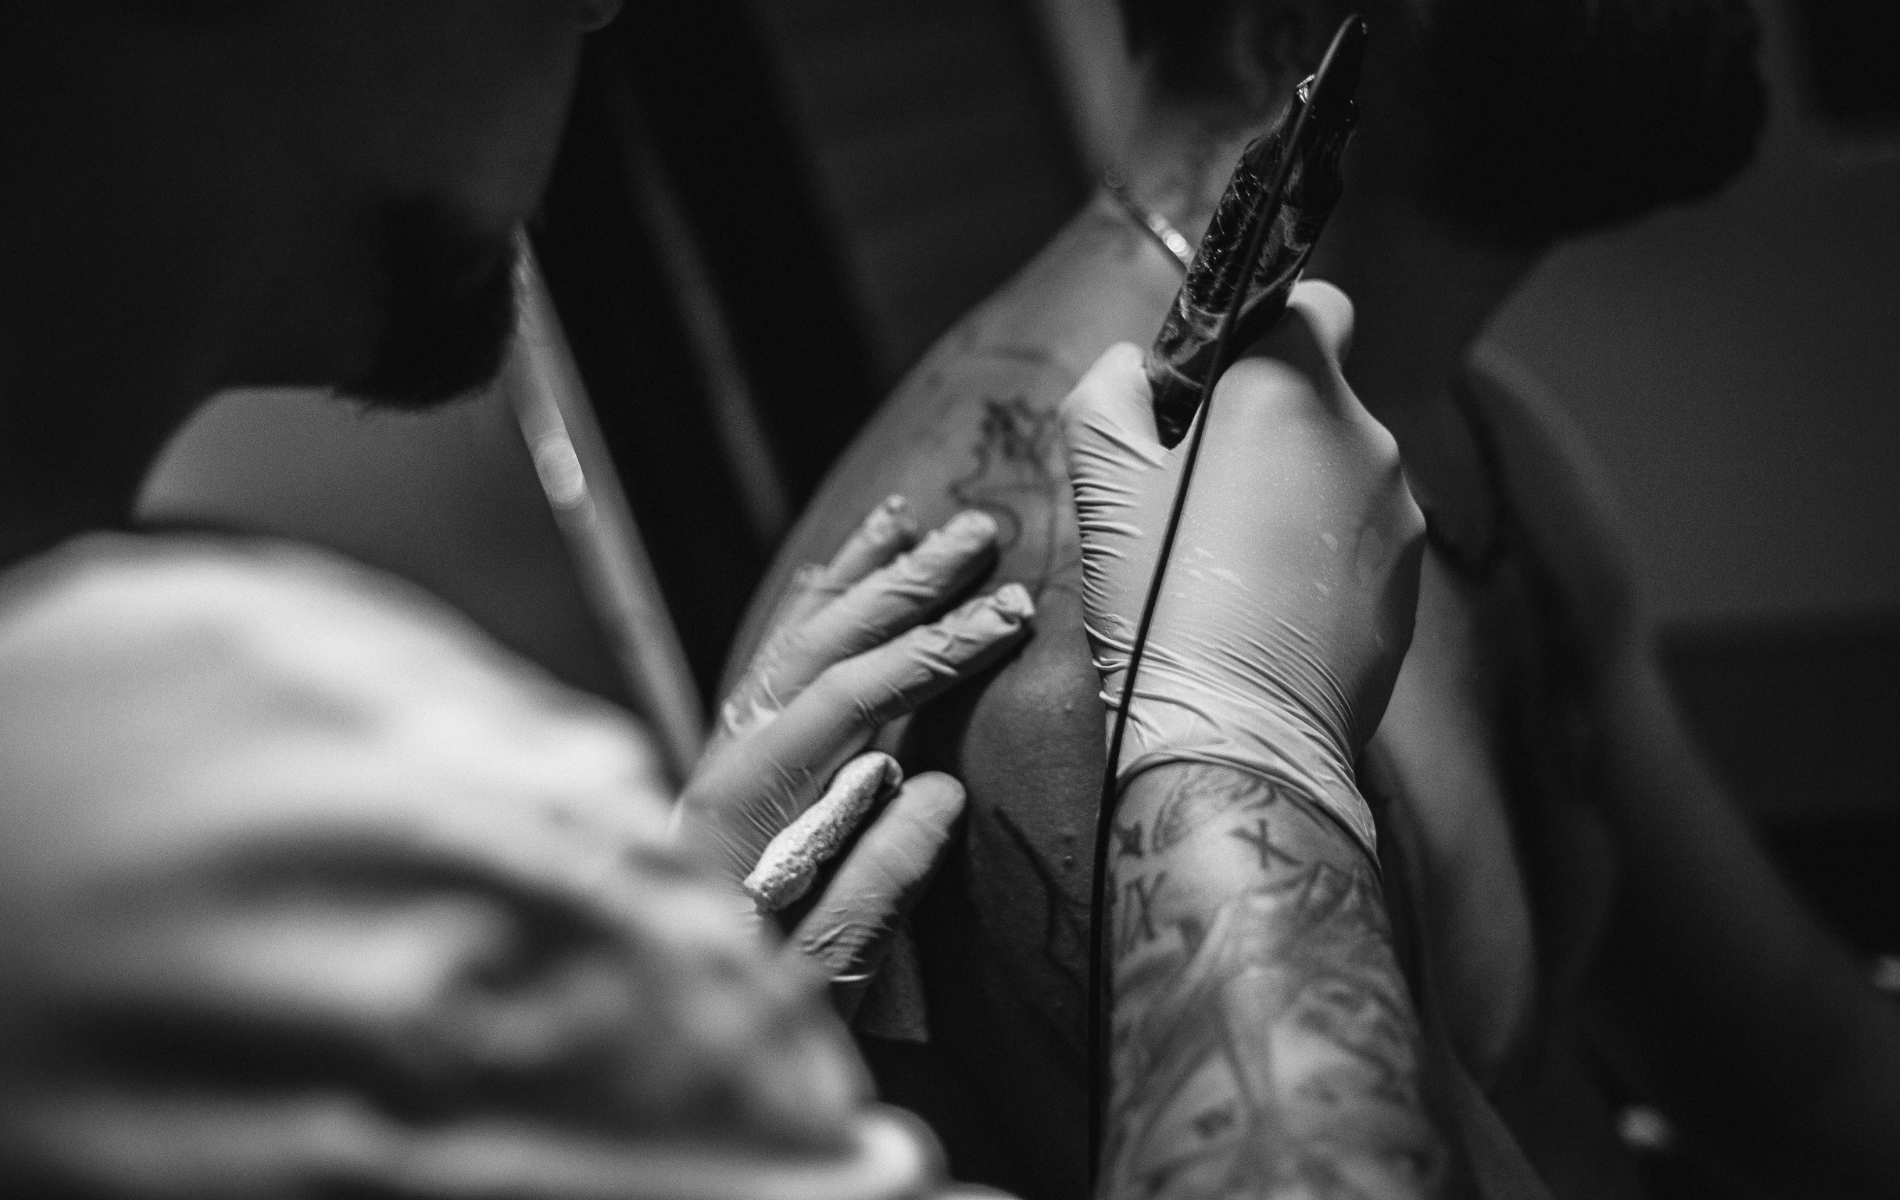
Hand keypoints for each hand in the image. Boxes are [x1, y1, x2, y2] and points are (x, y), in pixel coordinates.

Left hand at [676, 497, 1033, 998]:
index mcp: (740, 809)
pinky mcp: (728, 777)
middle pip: (816, 649)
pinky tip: (832, 577)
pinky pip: (767, 670)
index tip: (1009, 618)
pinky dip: (805, 616)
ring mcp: (721, 764)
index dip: (934, 652)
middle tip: (978, 536)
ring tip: (909, 520)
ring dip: (855, 581)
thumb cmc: (735, 1023)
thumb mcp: (814, 978)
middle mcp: (722, 766)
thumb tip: (937, 792)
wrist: (640, 1047)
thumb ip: (874, 884)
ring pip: (787, 645)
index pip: (849, 699)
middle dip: (902, 587)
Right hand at [1058, 281, 1422, 853]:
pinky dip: (1319, 558)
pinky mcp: (1409, 584)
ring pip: (1340, 472)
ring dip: (1294, 494)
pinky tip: (1268, 610)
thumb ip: (1109, 390)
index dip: (1262, 332)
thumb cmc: (1160, 598)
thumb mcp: (1100, 477)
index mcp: (1288, 391)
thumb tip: (1130, 368)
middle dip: (1268, 426)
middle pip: (1320, 398)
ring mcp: (1398, 514)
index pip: (1312, 305)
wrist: (1235, 736)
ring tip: (1229, 565)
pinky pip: (1359, 541)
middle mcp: (1364, 437)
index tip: (1213, 388)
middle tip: (1199, 492)